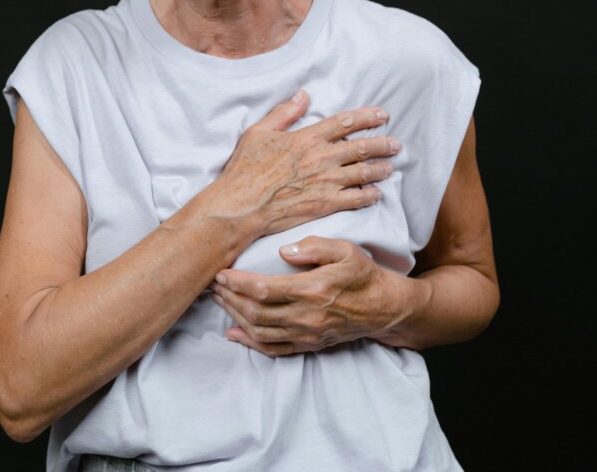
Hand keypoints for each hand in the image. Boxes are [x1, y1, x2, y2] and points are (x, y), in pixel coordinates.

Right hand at [210, 91, 400, 240]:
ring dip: (380, 169)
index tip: (382, 115)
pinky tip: (377, 194)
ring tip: (391, 166)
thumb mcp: (259, 132)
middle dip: (381, 144)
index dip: (367, 117)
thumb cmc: (246, 169)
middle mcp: (322, 158)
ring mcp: (326, 182)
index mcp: (308, 137)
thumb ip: (284, 113)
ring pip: (362, 172)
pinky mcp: (325, 204)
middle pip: (360, 147)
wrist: (242, 206)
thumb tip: (303, 95)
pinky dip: (369, 195)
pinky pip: (355, 199)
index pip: (344, 122)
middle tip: (396, 143)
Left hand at [212, 236, 411, 355]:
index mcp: (313, 290)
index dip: (238, 283)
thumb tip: (283, 251)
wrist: (383, 308)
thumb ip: (314, 246)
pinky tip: (234, 333)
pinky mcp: (308, 345)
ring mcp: (306, 334)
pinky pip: (273, 349)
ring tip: (220, 301)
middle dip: (230, 298)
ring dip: (235, 317)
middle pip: (256, 312)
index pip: (264, 289)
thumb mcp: (345, 249)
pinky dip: (250, 343)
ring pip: (260, 332)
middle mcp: (306, 317)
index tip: (221, 273)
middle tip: (213, 285)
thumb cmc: (362, 274)